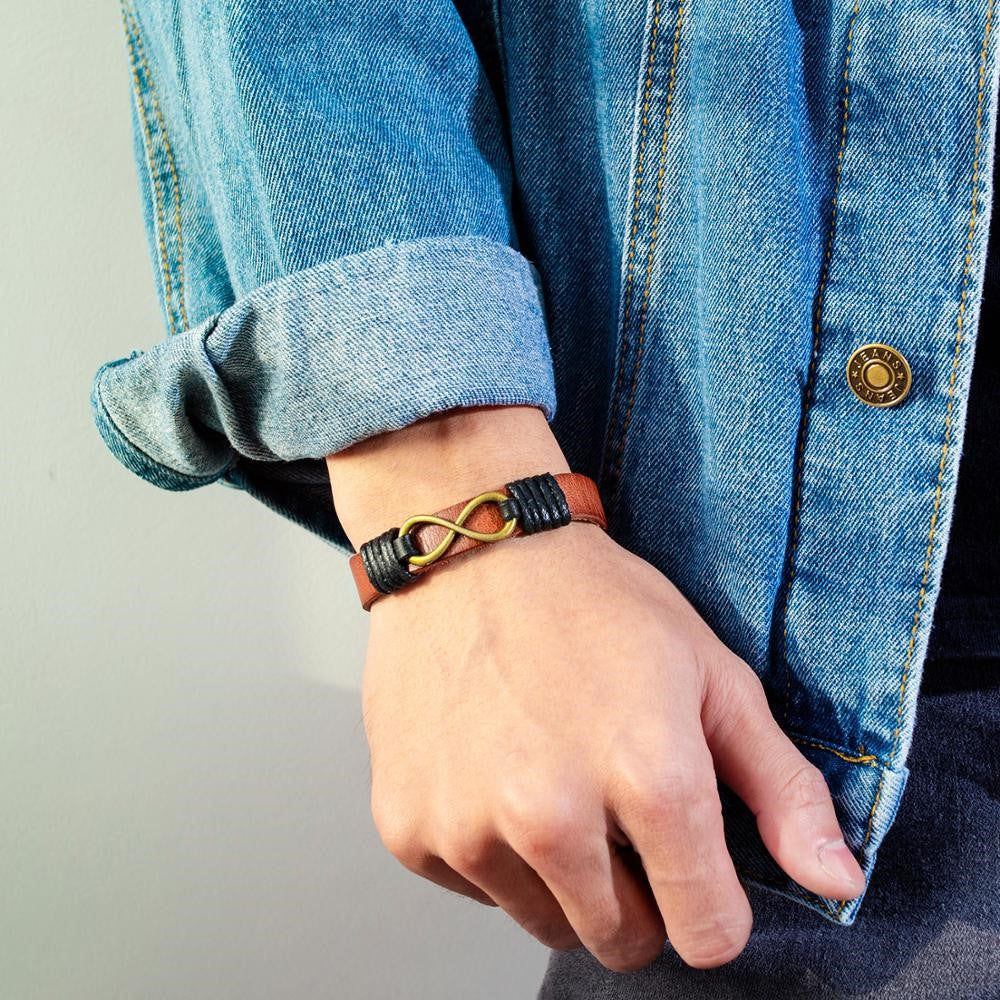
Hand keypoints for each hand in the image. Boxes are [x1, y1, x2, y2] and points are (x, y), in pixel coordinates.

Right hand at [327, 406, 864, 971]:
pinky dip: (494, 848)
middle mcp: (550, 818)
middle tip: (613, 802)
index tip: (693, 864)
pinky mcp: (408, 827)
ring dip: (560, 873)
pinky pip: (477, 886)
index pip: (707, 933)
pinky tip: (495, 771)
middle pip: (624, 942)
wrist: (470, 552)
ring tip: (552, 777)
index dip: (712, 903)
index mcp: (648, 778)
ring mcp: (468, 826)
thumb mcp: (710, 673)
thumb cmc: (591, 602)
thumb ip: (781, 787)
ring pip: (546, 921)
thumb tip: (837, 882)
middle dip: (637, 893)